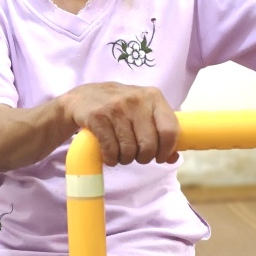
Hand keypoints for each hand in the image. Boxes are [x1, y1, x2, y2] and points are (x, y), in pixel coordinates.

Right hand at [62, 82, 178, 166]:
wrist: (82, 98)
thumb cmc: (119, 107)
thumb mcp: (143, 110)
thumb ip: (160, 129)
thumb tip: (173, 157)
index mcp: (153, 96)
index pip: (169, 130)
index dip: (167, 150)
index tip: (160, 157)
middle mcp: (136, 100)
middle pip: (149, 145)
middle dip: (144, 158)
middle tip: (137, 156)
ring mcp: (116, 108)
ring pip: (129, 150)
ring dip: (126, 159)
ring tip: (122, 154)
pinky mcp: (97, 117)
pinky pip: (111, 150)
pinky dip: (111, 159)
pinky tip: (110, 155)